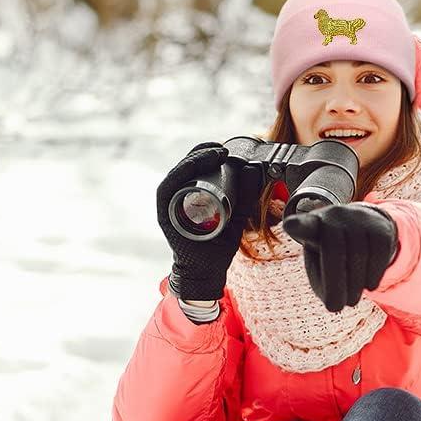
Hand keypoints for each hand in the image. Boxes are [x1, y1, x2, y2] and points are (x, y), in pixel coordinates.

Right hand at [155, 143, 246, 301]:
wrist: (208, 272)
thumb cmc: (218, 245)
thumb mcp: (237, 215)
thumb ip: (246, 196)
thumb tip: (254, 169)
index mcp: (191, 196)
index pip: (195, 167)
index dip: (207, 154)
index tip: (224, 149)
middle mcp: (177, 198)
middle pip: (185, 167)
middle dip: (203, 153)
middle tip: (222, 150)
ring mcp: (170, 206)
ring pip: (177, 174)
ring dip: (194, 160)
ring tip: (214, 154)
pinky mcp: (166, 214)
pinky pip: (168, 188)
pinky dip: (180, 174)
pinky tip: (193, 166)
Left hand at [282, 203, 397, 312]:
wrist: (364, 234)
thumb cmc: (333, 260)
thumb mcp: (321, 273)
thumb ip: (322, 288)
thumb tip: (335, 301)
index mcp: (311, 227)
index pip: (304, 225)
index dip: (297, 225)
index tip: (290, 225)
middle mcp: (334, 217)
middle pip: (334, 250)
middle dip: (335, 283)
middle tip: (336, 308)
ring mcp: (358, 218)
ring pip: (359, 253)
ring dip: (356, 285)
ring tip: (351, 301)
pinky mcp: (379, 226)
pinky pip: (379, 252)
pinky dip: (374, 274)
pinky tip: (369, 286)